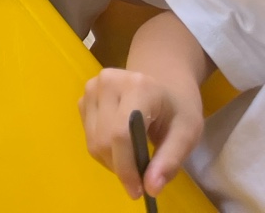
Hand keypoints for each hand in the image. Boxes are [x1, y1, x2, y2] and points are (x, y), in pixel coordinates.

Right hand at [80, 68, 203, 200]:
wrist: (164, 80)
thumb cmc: (178, 107)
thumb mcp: (187, 133)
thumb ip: (170, 160)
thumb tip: (151, 189)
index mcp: (137, 87)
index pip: (121, 133)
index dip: (126, 166)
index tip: (138, 191)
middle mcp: (107, 83)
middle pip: (104, 139)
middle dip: (120, 167)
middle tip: (140, 181)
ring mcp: (92, 88)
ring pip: (93, 140)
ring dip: (111, 161)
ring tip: (133, 161)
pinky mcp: (84, 97)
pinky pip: (88, 134)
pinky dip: (104, 150)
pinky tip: (122, 146)